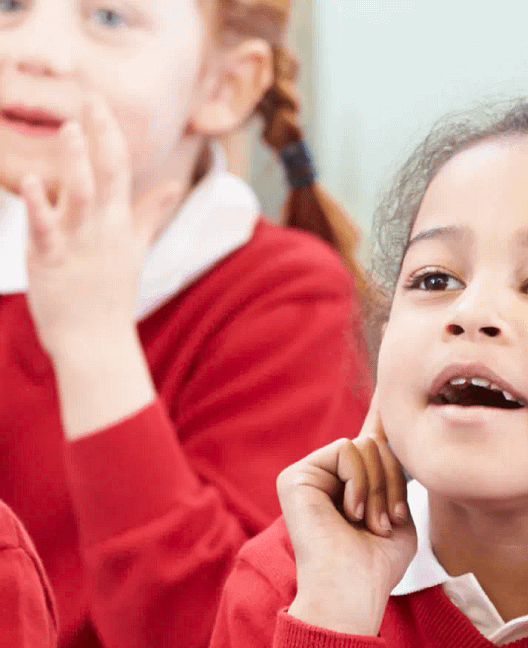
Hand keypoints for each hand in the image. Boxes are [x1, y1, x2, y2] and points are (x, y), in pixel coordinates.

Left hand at [19, 92, 181, 360]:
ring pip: (80, 195)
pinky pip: (45, 228)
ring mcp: (78, 243)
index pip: (119, 170)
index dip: (108, 134)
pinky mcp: (51, 260)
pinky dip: (39, 204)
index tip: (97, 101)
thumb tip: (172, 187)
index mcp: (118, 225)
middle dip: (97, 136)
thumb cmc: (111, 297)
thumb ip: (149, 214)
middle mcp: (101, 229)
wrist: (97, 342)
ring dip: (76, 162)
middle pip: (105, 174)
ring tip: (69, 129)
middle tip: (90, 100)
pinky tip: (31, 180)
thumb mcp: (135, 251)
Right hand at [280, 392, 416, 635]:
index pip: (369, 444)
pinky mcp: (295, 475)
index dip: (379, 415)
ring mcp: (309, 475)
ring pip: (363, 446)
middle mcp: (328, 478)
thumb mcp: (397, 512)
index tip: (388, 381)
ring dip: (380, 487)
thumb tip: (388, 434)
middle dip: (393, 482)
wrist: (351, 590)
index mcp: (350, 488)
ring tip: (371, 523)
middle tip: (385, 521)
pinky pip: (346, 450)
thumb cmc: (377, 564)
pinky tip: (351, 512)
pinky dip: (360, 481)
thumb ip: (394, 474)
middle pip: (377, 445)